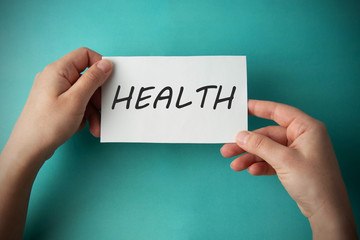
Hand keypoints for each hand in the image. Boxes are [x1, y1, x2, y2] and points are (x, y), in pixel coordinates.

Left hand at [0, 47, 111, 238]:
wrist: (26, 153)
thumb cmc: (46, 128)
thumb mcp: (75, 102)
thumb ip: (93, 80)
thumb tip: (108, 63)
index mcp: (56, 72)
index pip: (84, 54)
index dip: (100, 65)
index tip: (111, 82)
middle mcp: (55, 80)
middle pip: (87, 76)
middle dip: (100, 95)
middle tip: (106, 111)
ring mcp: (55, 94)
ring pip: (85, 93)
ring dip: (96, 109)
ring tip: (97, 127)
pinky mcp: (57, 107)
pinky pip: (79, 105)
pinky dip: (87, 116)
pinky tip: (91, 130)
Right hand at [221, 100, 356, 238]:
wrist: (326, 211)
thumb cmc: (315, 182)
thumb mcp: (284, 160)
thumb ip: (260, 145)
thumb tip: (241, 136)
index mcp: (306, 128)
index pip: (278, 112)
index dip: (259, 108)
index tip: (242, 107)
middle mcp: (302, 137)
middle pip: (268, 135)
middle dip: (248, 144)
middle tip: (228, 148)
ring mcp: (297, 152)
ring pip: (268, 149)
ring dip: (251, 157)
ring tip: (235, 165)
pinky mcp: (293, 166)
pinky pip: (272, 161)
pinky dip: (261, 165)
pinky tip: (251, 171)